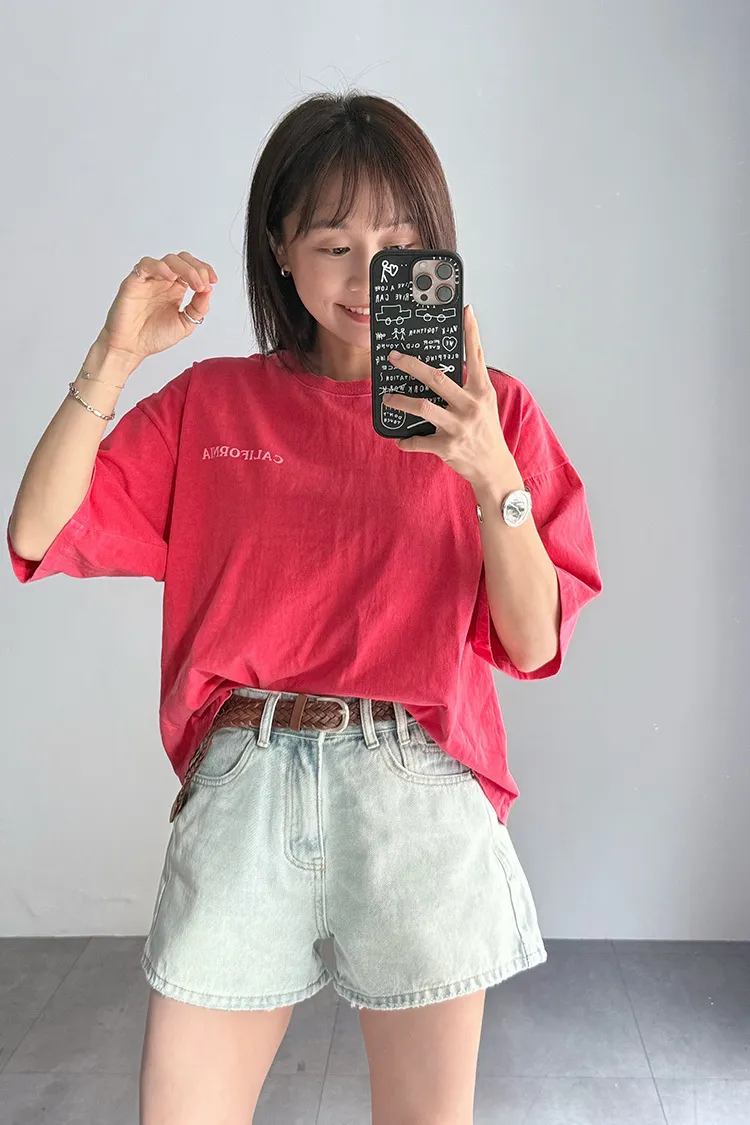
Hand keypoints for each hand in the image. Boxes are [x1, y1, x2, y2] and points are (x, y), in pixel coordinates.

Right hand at [99, 252, 217, 361]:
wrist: (131, 348)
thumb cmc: (153, 336)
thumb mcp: (185, 324)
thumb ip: (198, 308)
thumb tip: (209, 290)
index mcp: (176, 289)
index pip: (192, 268)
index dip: (204, 270)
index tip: (213, 280)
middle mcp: (163, 281)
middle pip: (182, 260)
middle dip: (197, 268)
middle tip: (203, 283)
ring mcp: (149, 280)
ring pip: (168, 260)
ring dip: (185, 268)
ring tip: (193, 283)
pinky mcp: (134, 281)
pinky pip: (146, 265)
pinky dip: (160, 267)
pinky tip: (170, 277)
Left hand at [382, 304, 511, 489]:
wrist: (494, 467)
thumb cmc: (486, 432)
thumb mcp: (485, 402)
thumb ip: (470, 383)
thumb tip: (449, 364)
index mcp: (481, 391)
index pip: (476, 355)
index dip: (471, 331)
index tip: (465, 310)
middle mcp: (470, 406)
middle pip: (436, 378)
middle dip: (411, 365)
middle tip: (393, 357)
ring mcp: (458, 426)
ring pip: (422, 408)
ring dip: (400, 402)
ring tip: (388, 398)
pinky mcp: (447, 446)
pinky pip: (419, 440)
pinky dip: (406, 441)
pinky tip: (400, 439)